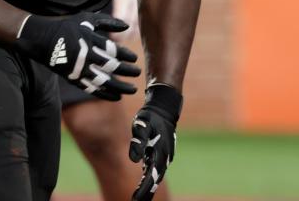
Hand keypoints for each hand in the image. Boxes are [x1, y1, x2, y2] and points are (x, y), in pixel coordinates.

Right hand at [16, 12, 140, 99]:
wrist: (41, 38)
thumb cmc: (66, 26)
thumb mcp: (86, 19)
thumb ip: (107, 22)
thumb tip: (127, 26)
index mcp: (88, 40)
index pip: (112, 50)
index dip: (125, 55)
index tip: (135, 59)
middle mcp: (84, 56)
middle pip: (110, 66)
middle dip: (126, 71)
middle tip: (138, 73)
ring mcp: (78, 69)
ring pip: (102, 82)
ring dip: (120, 87)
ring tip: (132, 90)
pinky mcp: (73, 79)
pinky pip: (91, 90)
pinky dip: (105, 94)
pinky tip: (117, 97)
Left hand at [130, 83, 182, 200]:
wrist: (164, 107)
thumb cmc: (151, 116)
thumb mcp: (142, 126)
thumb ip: (138, 142)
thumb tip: (133, 159)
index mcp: (160, 152)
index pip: (152, 176)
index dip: (144, 189)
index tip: (135, 199)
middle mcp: (164, 156)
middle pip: (156, 179)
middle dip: (147, 192)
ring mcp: (164, 155)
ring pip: (157, 175)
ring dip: (150, 187)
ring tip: (141, 198)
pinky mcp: (161, 153)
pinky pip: (156, 169)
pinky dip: (151, 178)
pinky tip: (145, 184)